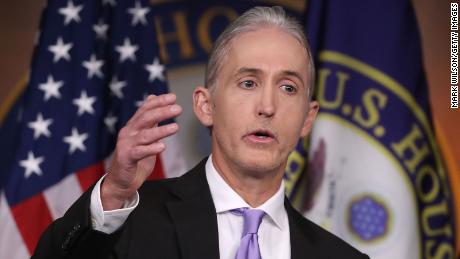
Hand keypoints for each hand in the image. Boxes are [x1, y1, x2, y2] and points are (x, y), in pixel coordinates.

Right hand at [101, 94, 181, 209]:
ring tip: (176, 127)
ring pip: (145, 135)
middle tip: (178, 109)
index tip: (173, 97)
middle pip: (146, 118)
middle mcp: (128, 133)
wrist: (120, 180)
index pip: (145, 109)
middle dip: (162, 112)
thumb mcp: (144, 136)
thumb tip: (152, 97)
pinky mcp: (126, 158)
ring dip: (161, 130)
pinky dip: (151, 149)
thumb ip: (150, 119)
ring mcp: (126, 145)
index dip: (159, 102)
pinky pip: (140, 152)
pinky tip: (162, 147)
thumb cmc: (134, 157)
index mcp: (133, 126)